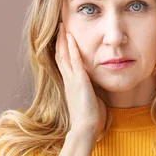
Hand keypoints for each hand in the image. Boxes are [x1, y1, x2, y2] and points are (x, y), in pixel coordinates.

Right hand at [55, 23, 105, 139]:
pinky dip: (72, 49)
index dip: (63, 48)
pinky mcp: (79, 82)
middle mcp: (68, 80)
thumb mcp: (90, 99)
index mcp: (70, 84)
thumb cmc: (90, 118)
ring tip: (62, 26)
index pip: (64, 62)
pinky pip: (74, 62)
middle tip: (59, 26)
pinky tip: (72, 38)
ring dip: (64, 40)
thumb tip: (96, 88)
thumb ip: (90, 91)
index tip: (63, 36)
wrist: (86, 130)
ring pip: (64, 55)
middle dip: (60, 40)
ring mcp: (72, 81)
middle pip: (60, 55)